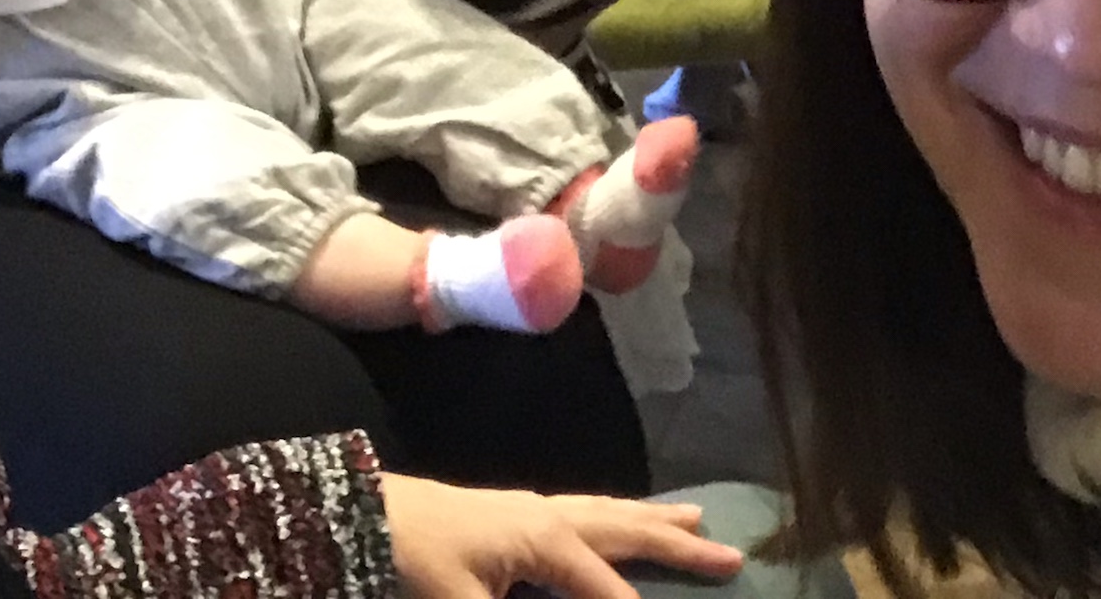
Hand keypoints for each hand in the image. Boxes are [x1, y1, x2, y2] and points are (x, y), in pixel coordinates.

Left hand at [379, 476, 740, 598]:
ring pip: (611, 513)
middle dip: (679, 545)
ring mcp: (535, 509)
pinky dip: (618, 515)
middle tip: (732, 553)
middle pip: (628, 532)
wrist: (367, 512)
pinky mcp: (517, 511)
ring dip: (655, 519)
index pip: (609, 592)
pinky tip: (619, 519)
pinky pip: (587, 511)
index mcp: (547, 540)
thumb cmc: (414, 558)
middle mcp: (552, 518)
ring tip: (697, 516)